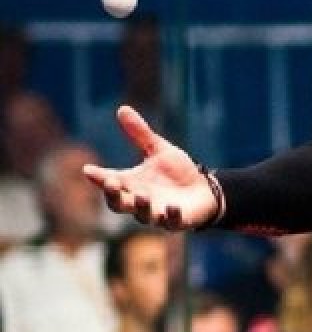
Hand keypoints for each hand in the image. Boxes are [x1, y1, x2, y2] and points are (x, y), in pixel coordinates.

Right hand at [82, 105, 218, 229]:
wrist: (204, 190)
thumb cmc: (177, 172)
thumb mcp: (159, 150)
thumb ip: (140, 134)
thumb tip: (122, 109)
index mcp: (132, 183)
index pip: (109, 181)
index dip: (98, 178)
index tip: (88, 170)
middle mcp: (139, 200)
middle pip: (118, 204)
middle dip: (114, 196)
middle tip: (112, 184)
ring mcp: (157, 213)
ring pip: (143, 216)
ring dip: (141, 207)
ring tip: (142, 197)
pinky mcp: (176, 221)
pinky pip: (171, 223)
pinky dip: (170, 217)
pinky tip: (172, 207)